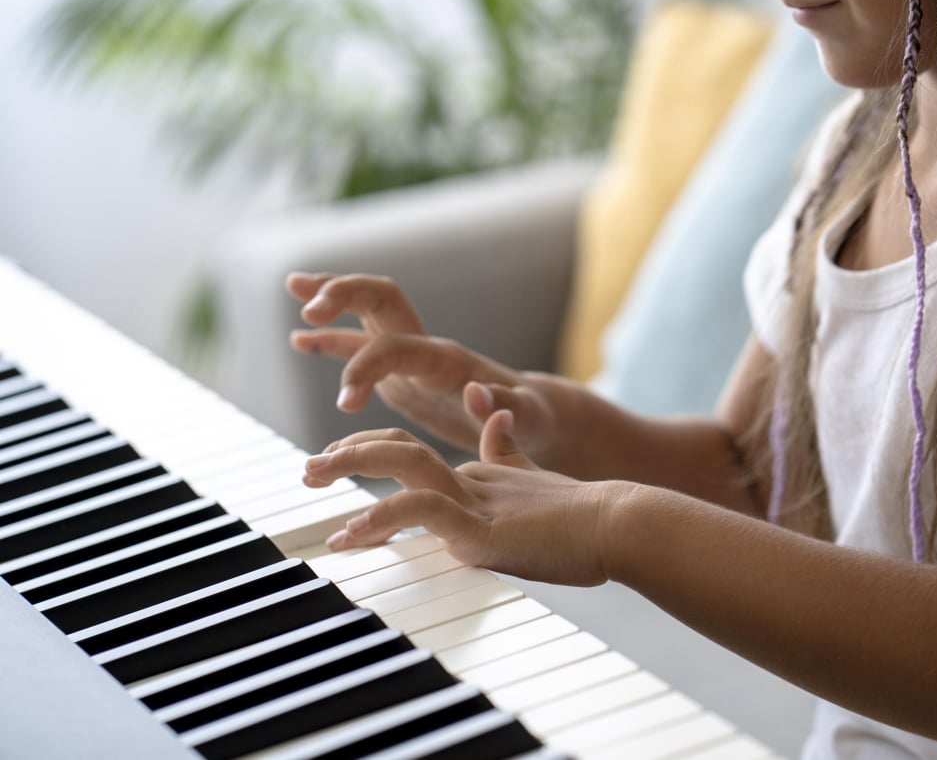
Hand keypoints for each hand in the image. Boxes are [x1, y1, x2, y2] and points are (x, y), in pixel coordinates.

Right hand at [287, 272, 559, 457]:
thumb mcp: (528, 418)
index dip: (369, 367)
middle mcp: (427, 345)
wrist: (535, 413)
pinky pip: (360, 345)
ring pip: (366, 311)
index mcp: (449, 360)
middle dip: (345, 295)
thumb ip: (503, 407)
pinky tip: (300, 339)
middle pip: (381, 298)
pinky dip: (331, 339)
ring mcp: (412, 353)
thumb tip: (476, 392)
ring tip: (292, 287)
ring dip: (331, 297)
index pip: (398, 346)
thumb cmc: (534, 419)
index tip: (345, 403)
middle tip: (308, 308)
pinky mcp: (403, 370)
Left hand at [303, 411, 631, 586]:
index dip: (369, 451)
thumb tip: (492, 408)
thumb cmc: (586, 521)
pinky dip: (383, 518)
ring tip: (314, 478)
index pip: (409, 452)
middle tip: (309, 468)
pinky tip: (353, 533)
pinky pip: (422, 511)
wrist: (623, 526)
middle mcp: (470, 480)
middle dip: (347, 454)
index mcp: (479, 476)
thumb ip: (506, 453)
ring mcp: (475, 499)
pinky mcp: (481, 524)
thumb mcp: (533, 486)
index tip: (333, 464)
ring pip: (403, 462)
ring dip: (353, 466)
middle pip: (396, 448)